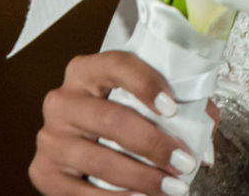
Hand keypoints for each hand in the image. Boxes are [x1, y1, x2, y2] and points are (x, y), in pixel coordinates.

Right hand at [31, 51, 199, 195]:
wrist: (83, 137)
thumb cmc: (123, 112)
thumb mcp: (146, 99)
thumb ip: (176, 107)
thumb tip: (204, 140)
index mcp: (86, 70)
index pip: (117, 65)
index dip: (146, 84)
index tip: (173, 107)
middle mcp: (62, 100)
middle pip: (111, 120)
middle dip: (153, 144)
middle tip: (184, 162)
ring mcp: (50, 137)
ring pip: (99, 160)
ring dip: (141, 178)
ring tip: (172, 187)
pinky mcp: (43, 171)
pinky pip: (80, 193)